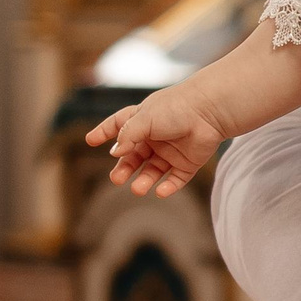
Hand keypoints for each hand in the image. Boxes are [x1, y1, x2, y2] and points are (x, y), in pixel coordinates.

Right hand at [87, 86, 226, 197]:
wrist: (210, 111)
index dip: (104, 132)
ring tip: (137, 189)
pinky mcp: (188, 163)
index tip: (90, 140)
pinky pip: (175, 179)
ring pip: (153, 171)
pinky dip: (168, 187)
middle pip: (134, 156)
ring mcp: (172, 151)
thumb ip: (127, 135)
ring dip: (144, 181)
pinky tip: (160, 191)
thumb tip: (115, 153)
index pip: (119, 125)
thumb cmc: (176, 109)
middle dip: (124, 168)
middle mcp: (156, 136)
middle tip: (117, 178)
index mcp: (143, 120)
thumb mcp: (145, 118)